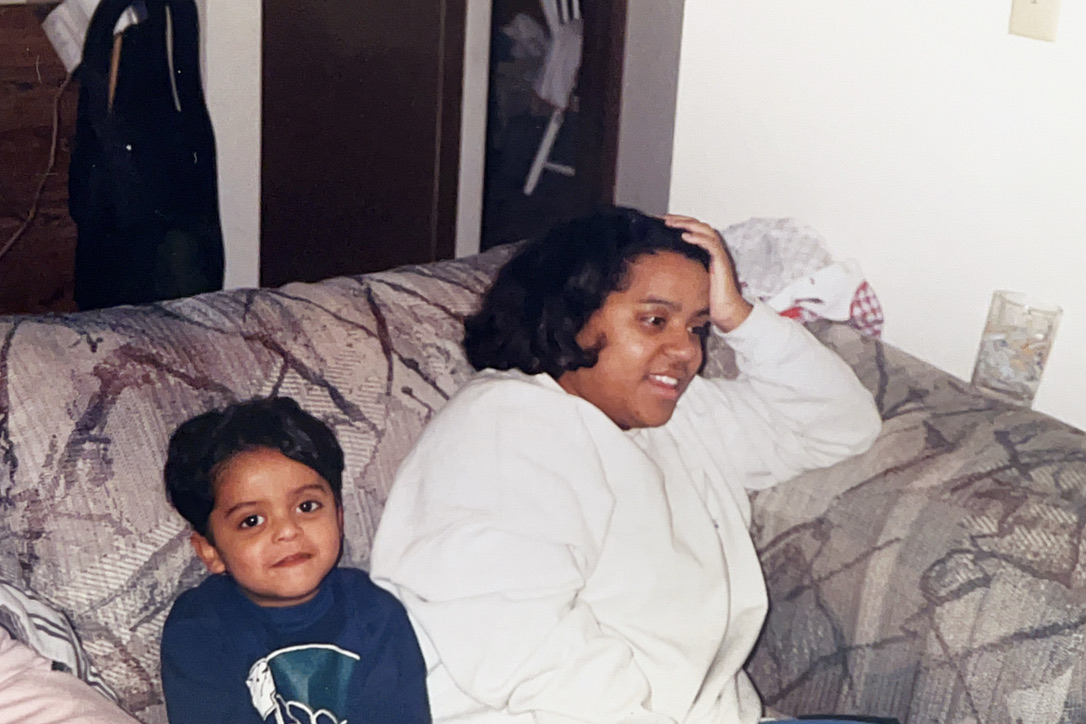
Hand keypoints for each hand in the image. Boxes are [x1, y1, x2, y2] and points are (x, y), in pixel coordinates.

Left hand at [663, 214, 752, 331]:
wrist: (726, 310)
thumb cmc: (711, 298)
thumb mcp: (693, 279)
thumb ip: (684, 269)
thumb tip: (664, 267)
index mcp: (708, 252)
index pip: (694, 230)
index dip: (680, 223)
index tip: (662, 221)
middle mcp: (715, 250)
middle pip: (699, 225)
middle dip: (681, 219)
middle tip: (664, 218)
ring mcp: (719, 254)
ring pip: (705, 230)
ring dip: (688, 224)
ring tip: (672, 223)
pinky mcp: (722, 262)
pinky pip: (711, 245)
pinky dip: (699, 238)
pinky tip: (686, 236)